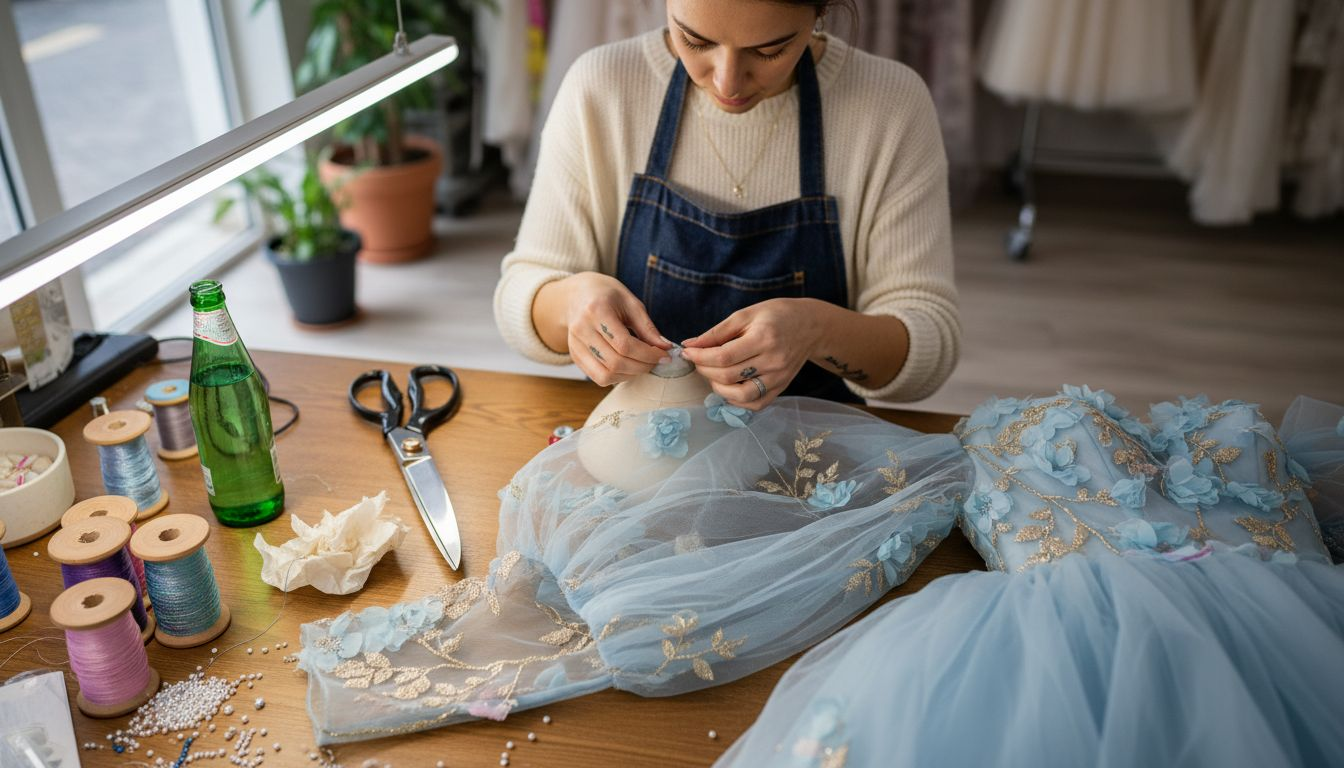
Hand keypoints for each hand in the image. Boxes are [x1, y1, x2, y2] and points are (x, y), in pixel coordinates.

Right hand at [556, 272, 671, 385]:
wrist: (578, 294)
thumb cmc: (608, 296)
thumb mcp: (631, 303)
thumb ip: (647, 327)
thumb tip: (665, 348)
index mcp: (596, 311)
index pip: (625, 344)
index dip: (648, 355)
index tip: (664, 356)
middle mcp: (581, 329)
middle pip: (615, 362)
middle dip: (642, 367)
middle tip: (656, 362)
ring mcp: (575, 345)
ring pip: (605, 375)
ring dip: (630, 375)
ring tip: (642, 364)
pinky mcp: (574, 356)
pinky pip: (597, 377)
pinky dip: (617, 377)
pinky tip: (627, 367)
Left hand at [679, 299, 823, 409]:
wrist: (810, 326)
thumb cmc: (776, 315)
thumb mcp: (746, 315)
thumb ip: (717, 332)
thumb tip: (690, 345)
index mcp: (763, 338)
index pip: (724, 356)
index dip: (700, 357)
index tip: (687, 352)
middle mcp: (773, 361)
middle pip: (728, 376)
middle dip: (704, 369)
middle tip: (698, 360)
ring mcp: (779, 378)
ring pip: (740, 395)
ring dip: (718, 388)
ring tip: (712, 374)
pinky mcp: (781, 388)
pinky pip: (755, 404)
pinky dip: (736, 400)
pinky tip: (729, 386)